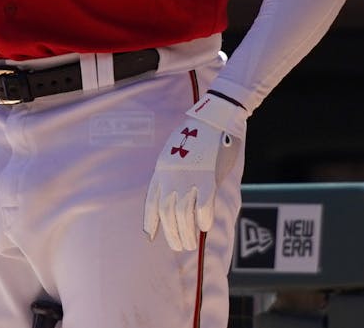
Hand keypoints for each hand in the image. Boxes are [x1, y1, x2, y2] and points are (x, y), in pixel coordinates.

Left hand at [143, 92, 246, 250]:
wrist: (214, 117)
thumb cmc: (199, 137)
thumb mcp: (178, 154)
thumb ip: (176, 175)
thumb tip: (179, 198)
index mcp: (161, 169)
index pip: (151, 200)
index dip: (150, 220)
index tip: (149, 236)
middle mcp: (171, 175)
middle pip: (167, 211)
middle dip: (171, 232)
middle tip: (178, 246)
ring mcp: (188, 176)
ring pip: (183, 213)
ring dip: (185, 232)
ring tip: (189, 245)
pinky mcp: (207, 177)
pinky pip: (203, 205)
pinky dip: (202, 219)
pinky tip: (204, 227)